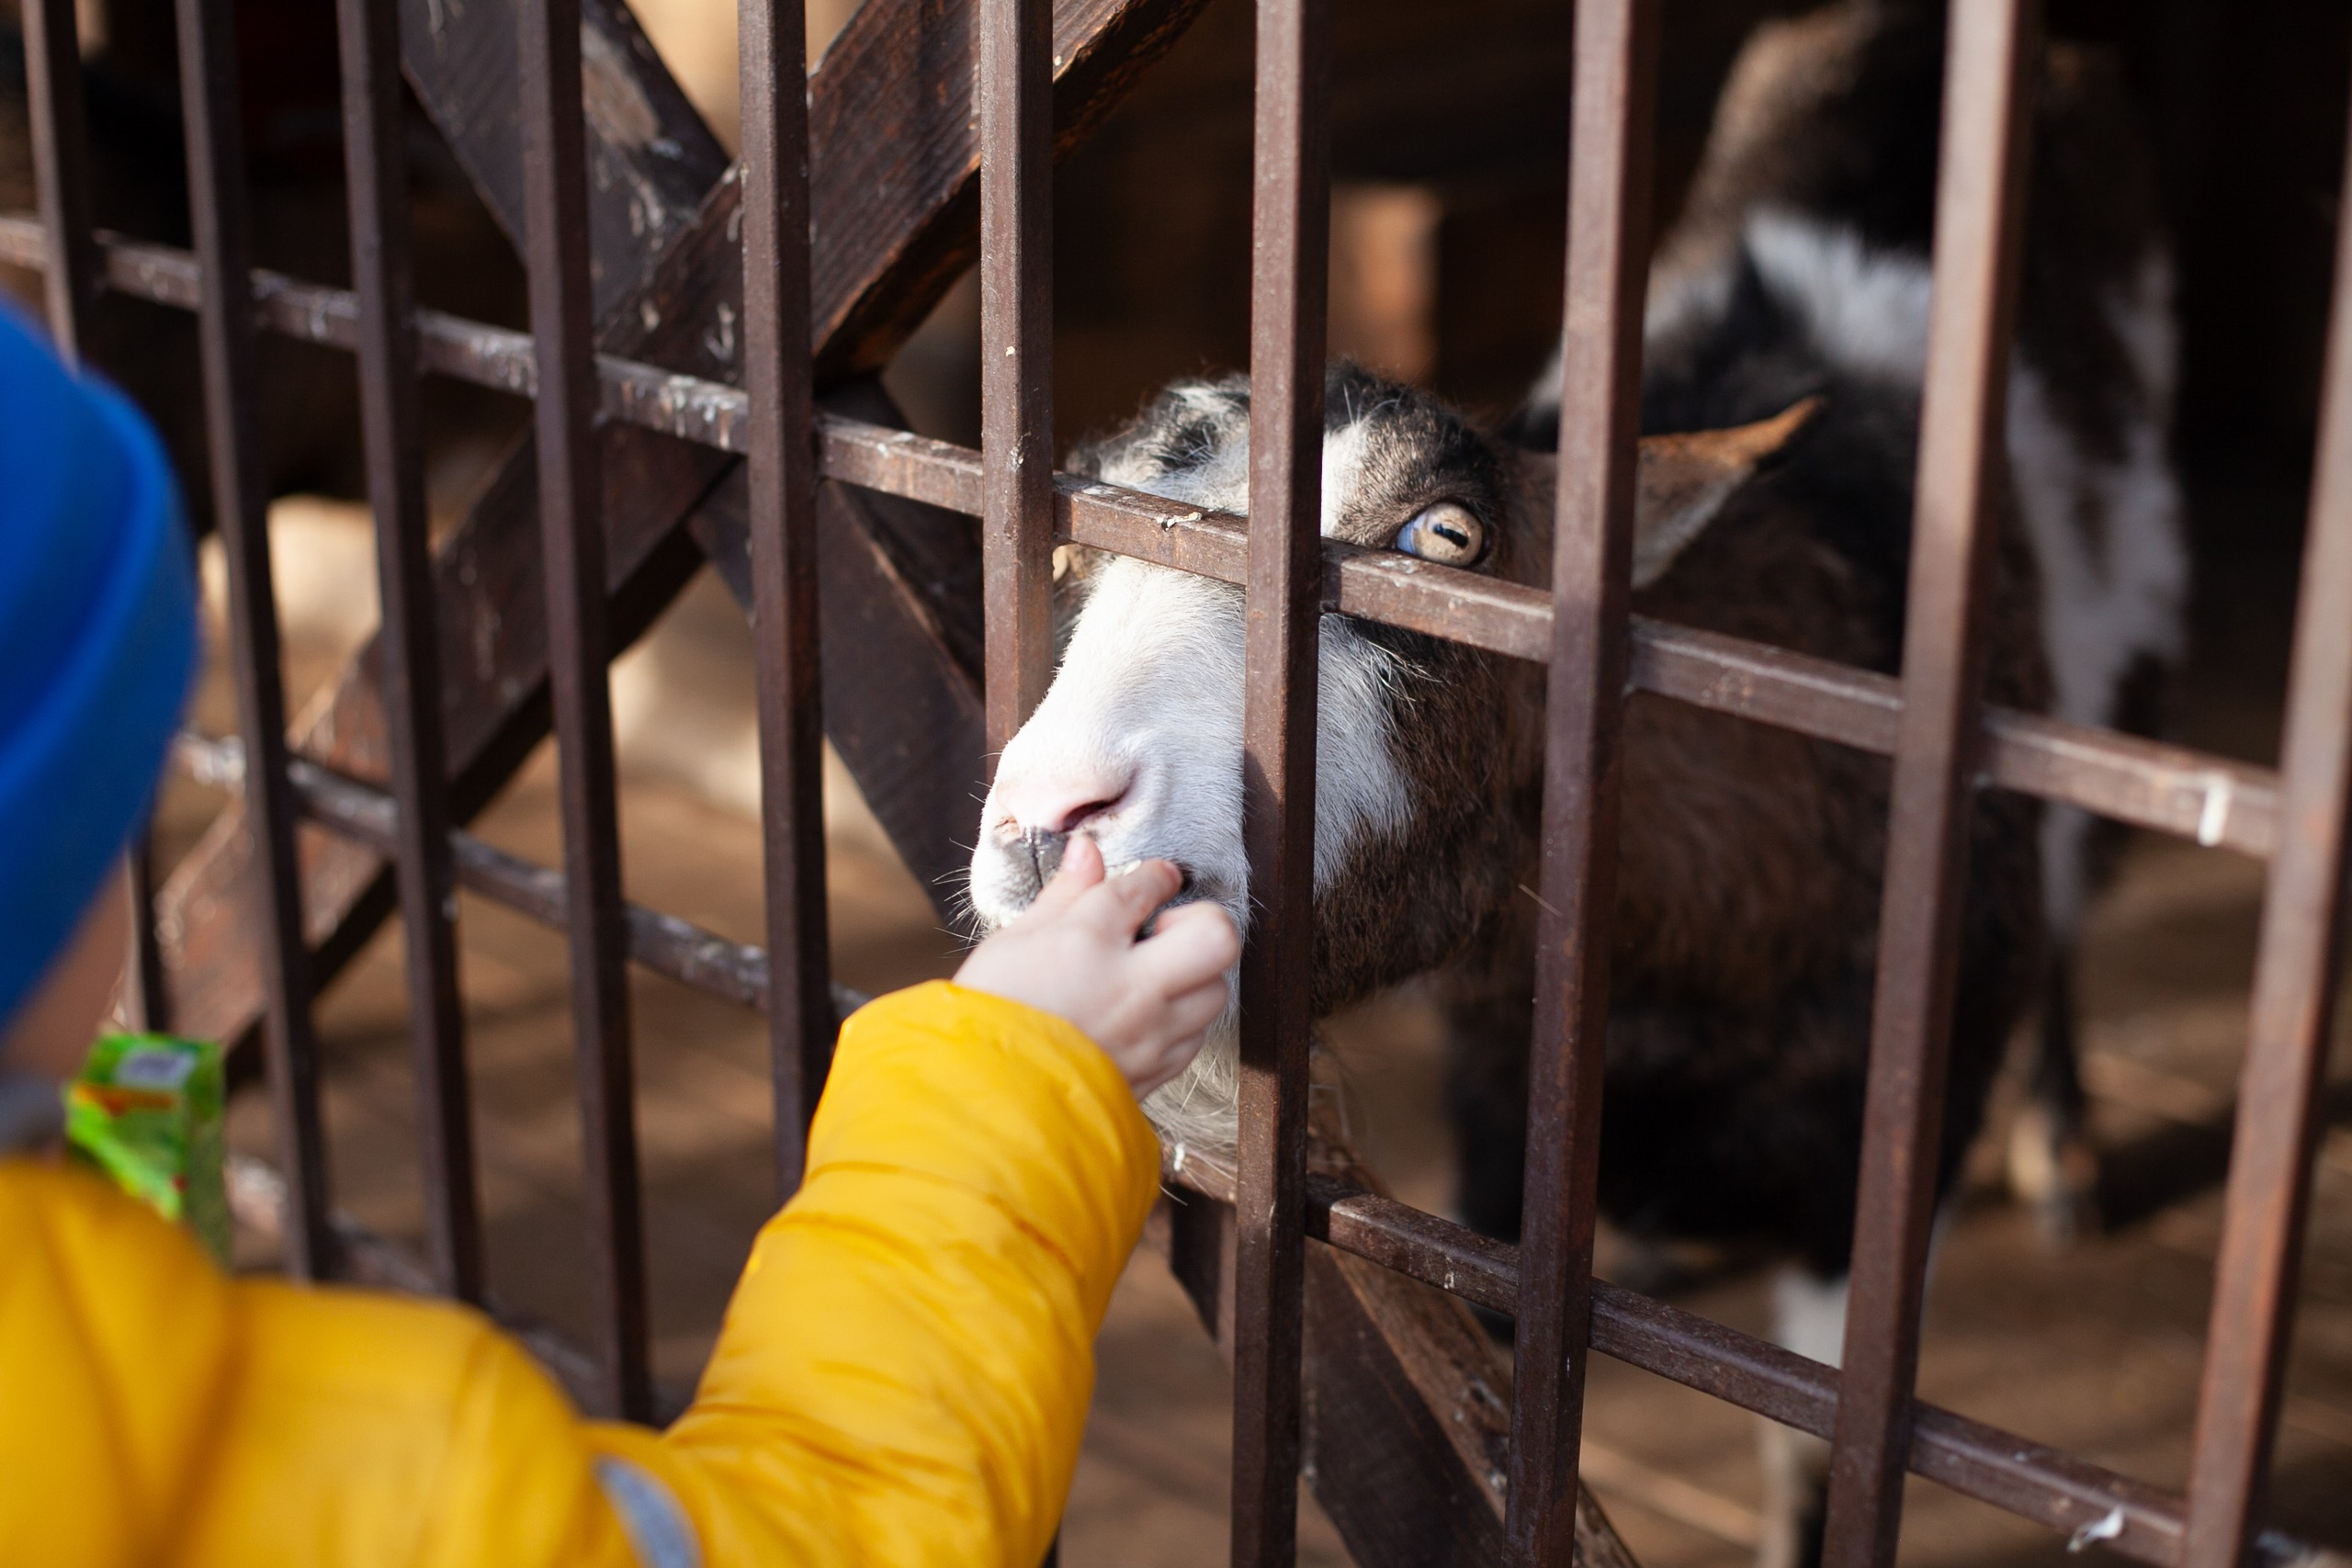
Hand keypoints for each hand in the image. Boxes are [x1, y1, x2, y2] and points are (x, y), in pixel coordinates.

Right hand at [955, 835, 1239, 1098]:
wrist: (980, 1101)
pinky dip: (1180, 1020)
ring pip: (1214, 991)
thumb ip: (1063, 895)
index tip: (1155, 878)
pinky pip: (1193, 1038)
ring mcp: (1149, 1035)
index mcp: (1089, 941)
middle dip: (1203, 922)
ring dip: (1194, 976)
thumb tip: (1087, 852)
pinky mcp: (1154, 1073)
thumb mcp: (1014, 941)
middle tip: (1167, 931)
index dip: (1156, 877)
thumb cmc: (989, 1016)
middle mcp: (1132, 986)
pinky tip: (1146, 1016)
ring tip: (1155, 976)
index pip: (1147, 888)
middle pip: (1216, 938)